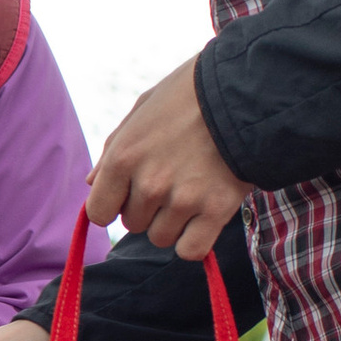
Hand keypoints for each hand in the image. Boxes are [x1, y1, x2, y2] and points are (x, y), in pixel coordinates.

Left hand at [87, 57, 249, 258]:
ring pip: (161, 238)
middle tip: (173, 180)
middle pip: (133, 224)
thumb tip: (92, 183)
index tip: (131, 193)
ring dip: (172, 223)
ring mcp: (183, 200)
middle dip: (147, 208)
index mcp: (124, 157)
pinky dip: (194, 241)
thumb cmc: (191, 94)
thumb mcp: (143, 110)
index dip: (114, 204)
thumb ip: (114, 149)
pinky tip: (203, 219)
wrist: (248, 90)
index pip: (99, 212)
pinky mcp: (216, 210)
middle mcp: (149, 183)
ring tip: (192, 191)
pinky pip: (191, 250)